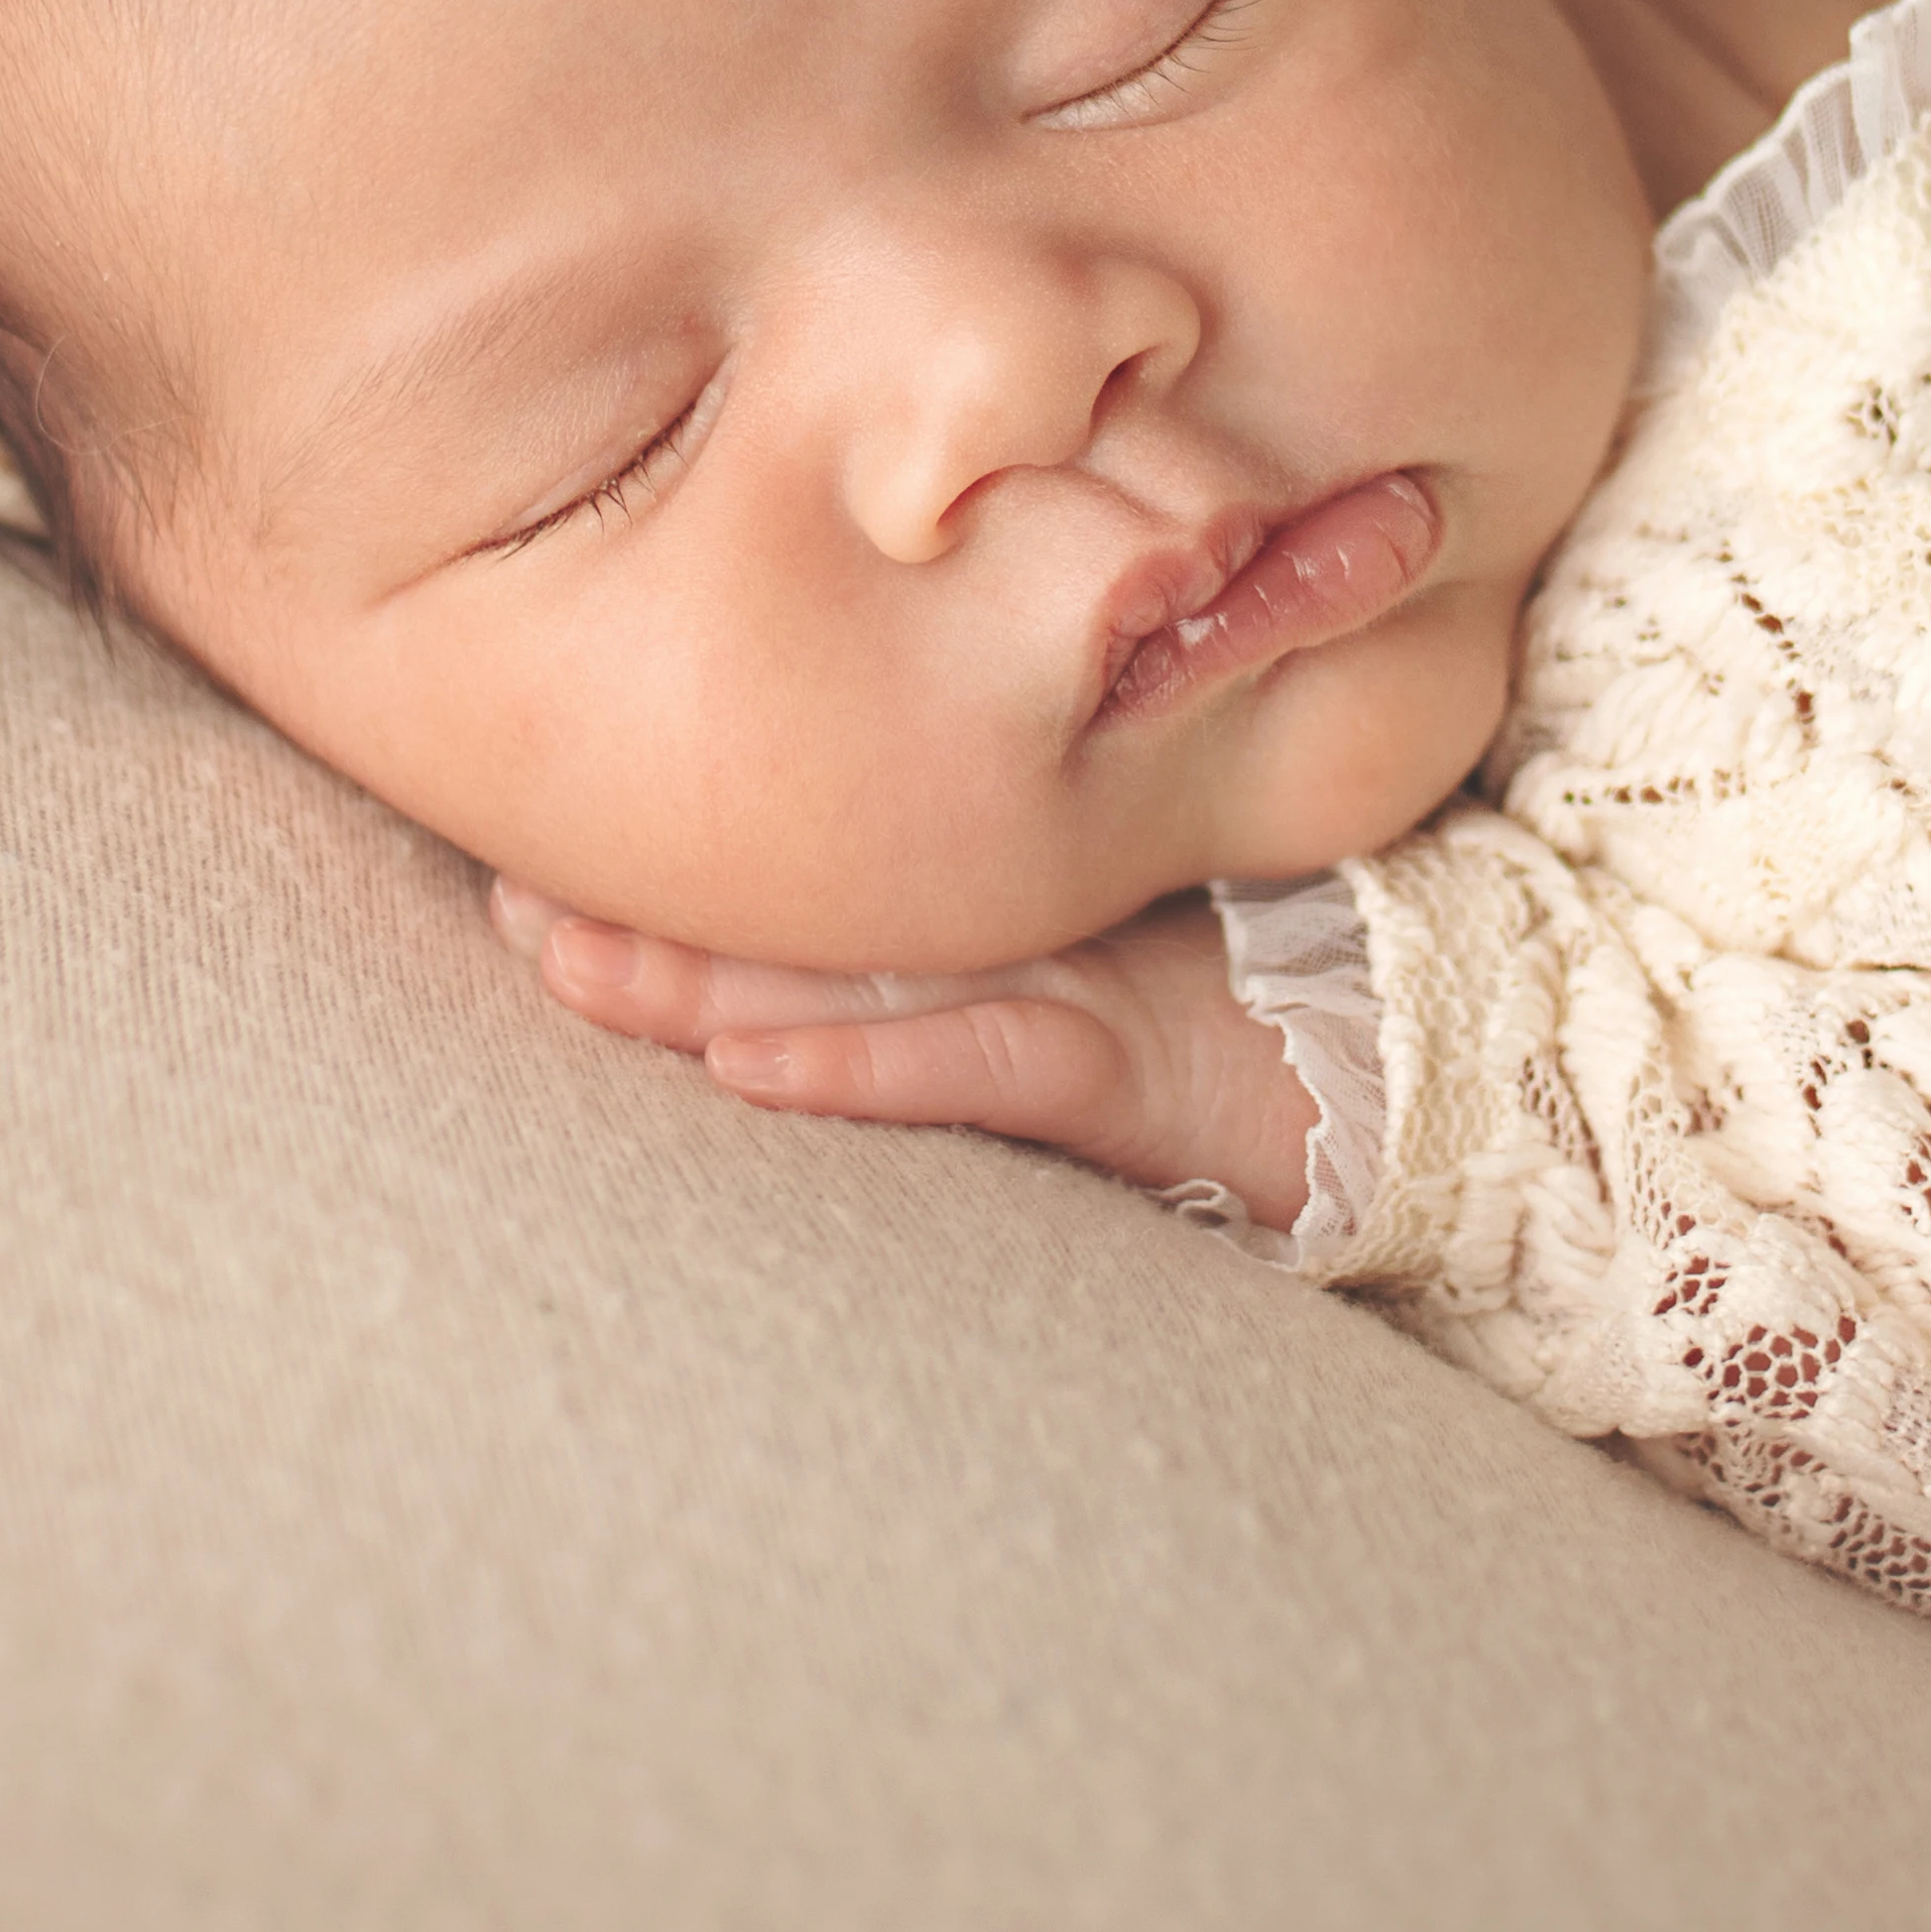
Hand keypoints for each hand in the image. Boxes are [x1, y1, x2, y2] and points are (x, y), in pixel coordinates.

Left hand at [487, 880, 1325, 1235]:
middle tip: (498, 899)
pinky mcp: (1122, 1065)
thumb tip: (792, 986)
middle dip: (644, 919)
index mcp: (987, 928)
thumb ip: (972, 977)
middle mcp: (1007, 948)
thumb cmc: (1253, 1019)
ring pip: (853, 983)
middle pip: (795, 929)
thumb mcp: (1088, 991)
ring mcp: (1064, 993)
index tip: (523, 862)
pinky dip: (863, 1068)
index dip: (673, 882)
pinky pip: (978, 1064)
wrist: (1431, 1059)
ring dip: (701, 980)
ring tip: (566, 964)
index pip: (806, 894)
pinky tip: (754, 1065)